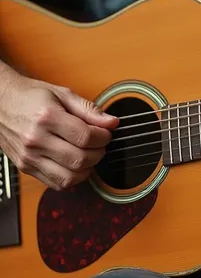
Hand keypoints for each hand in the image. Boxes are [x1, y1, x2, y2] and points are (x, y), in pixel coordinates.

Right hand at [0, 69, 117, 190]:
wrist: (1, 103)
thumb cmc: (30, 96)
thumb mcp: (62, 94)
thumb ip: (89, 109)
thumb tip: (112, 122)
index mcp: (47, 118)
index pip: (85, 137)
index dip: (103, 137)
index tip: (106, 133)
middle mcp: (36, 140)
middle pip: (79, 159)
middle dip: (98, 153)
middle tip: (100, 143)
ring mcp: (29, 157)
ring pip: (68, 178)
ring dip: (87, 169)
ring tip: (89, 154)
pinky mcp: (26, 167)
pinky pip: (55, 183)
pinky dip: (71, 178)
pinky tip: (74, 164)